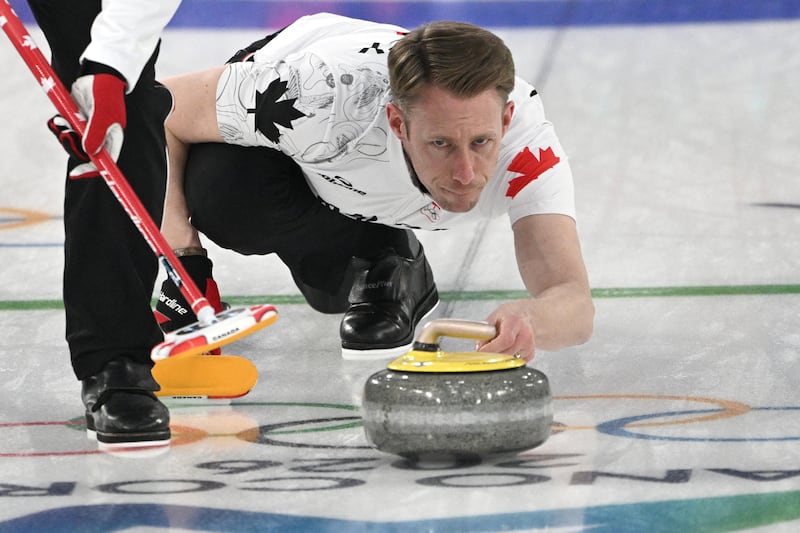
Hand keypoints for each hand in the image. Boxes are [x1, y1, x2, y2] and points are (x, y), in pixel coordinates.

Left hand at [45, 63, 127, 178]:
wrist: (98, 73)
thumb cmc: (106, 94)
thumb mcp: (103, 114)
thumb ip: (96, 133)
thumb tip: (89, 153)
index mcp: (112, 139)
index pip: (104, 162)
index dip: (91, 171)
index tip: (75, 173)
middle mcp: (101, 137)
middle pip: (85, 155)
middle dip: (72, 147)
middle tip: (65, 135)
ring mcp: (89, 129)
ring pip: (73, 142)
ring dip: (64, 135)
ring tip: (60, 121)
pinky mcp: (78, 120)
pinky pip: (66, 130)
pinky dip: (60, 126)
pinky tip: (59, 118)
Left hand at [476, 301, 535, 361]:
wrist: (524, 315)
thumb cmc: (508, 316)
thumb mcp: (493, 317)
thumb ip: (485, 331)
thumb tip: (479, 348)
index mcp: (514, 321)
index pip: (505, 340)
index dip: (492, 348)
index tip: (481, 351)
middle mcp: (525, 334)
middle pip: (506, 352)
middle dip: (492, 354)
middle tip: (484, 350)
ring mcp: (529, 345)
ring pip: (509, 359)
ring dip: (499, 356)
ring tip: (497, 344)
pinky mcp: (530, 354)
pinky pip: (513, 362)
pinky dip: (507, 358)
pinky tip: (507, 347)